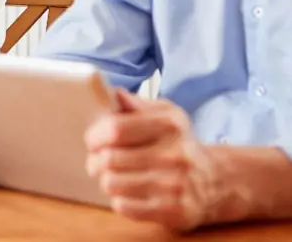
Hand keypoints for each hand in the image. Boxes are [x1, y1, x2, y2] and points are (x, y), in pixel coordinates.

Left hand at [85, 90, 216, 229]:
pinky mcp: (173, 211)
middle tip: (99, 160)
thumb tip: (113, 94)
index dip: (95, 134)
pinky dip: (119, 199)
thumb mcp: (164, 114)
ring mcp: (175, 185)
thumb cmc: (177, 143)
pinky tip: (128, 192)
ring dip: (106, 179)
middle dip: (95, 159)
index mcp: (169, 124)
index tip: (92, 139)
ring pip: (111, 183)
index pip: (115, 129)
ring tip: (114, 175)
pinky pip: (123, 206)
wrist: (212, 181)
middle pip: (109, 158)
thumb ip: (135, 104)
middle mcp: (175, 155)